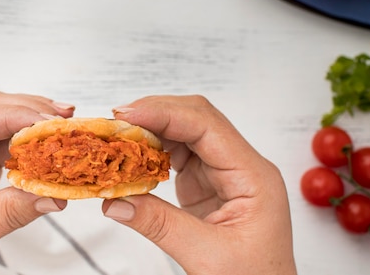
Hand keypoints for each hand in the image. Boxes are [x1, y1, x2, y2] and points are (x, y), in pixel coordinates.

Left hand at [0, 91, 74, 274]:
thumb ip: (11, 211)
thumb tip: (53, 193)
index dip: (12, 116)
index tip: (47, 121)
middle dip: (25, 111)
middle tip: (62, 119)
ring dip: (28, 124)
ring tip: (60, 128)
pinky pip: (2, 146)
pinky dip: (26, 145)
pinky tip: (45, 147)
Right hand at [103, 95, 296, 274]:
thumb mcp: (207, 257)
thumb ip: (159, 225)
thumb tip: (115, 201)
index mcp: (254, 177)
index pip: (207, 126)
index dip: (165, 114)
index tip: (128, 115)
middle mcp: (241, 166)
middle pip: (196, 119)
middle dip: (154, 115)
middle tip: (115, 123)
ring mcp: (223, 172)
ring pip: (184, 132)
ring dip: (150, 131)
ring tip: (119, 138)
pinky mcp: (207, 182)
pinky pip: (177, 153)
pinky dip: (152, 151)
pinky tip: (133, 156)